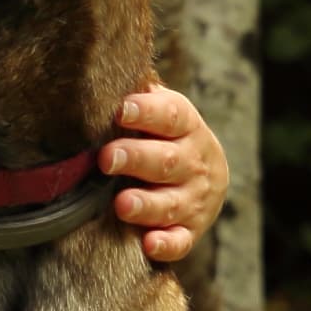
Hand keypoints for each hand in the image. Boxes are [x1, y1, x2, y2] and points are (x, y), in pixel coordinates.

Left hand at [103, 80, 227, 265]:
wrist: (205, 180)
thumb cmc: (162, 137)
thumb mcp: (159, 111)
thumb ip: (139, 95)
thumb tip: (105, 66)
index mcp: (186, 127)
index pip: (171, 116)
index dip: (147, 113)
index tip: (120, 111)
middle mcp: (195, 162)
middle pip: (168, 160)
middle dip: (137, 159)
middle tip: (107, 157)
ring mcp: (195, 199)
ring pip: (172, 203)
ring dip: (147, 204)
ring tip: (121, 204)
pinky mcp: (190, 232)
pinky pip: (180, 241)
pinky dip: (167, 244)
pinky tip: (149, 244)